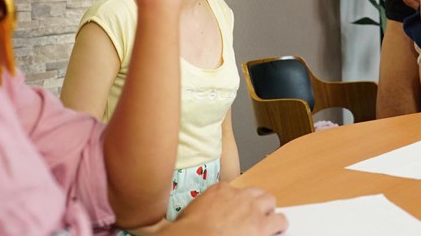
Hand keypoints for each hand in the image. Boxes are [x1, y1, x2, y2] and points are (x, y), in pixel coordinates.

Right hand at [163, 183, 287, 234]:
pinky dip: (279, 227)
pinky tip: (277, 233)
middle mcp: (237, 195)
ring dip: (269, 213)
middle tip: (254, 218)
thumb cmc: (184, 235)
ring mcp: (251, 209)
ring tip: (268, 225)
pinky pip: (280, 221)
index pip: (234, 190)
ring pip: (270, 203)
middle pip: (256, 193)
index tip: (234, 212)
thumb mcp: (168, 224)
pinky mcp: (262, 225)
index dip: (236, 203)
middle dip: (257, 204)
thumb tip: (140, 226)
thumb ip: (162, 221)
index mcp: (217, 191)